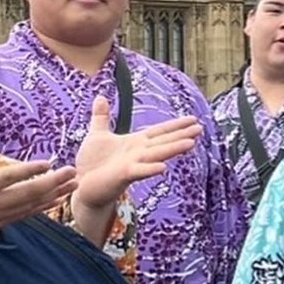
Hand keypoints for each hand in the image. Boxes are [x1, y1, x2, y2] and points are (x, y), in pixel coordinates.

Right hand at [0, 122, 77, 278]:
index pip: (8, 178)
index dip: (28, 171)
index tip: (48, 163)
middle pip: (27, 193)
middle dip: (53, 183)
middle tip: (72, 172)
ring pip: (30, 206)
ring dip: (53, 195)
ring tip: (73, 185)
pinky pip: (24, 216)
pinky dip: (41, 208)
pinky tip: (55, 201)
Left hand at [71, 99, 201, 242]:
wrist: (83, 186)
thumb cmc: (92, 164)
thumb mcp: (97, 134)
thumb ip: (101, 117)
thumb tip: (101, 97)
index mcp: (135, 143)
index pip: (159, 132)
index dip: (175, 125)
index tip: (193, 119)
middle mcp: (138, 153)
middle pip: (163, 142)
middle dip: (181, 135)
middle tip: (200, 129)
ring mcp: (133, 164)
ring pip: (156, 154)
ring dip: (173, 149)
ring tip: (191, 143)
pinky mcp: (123, 175)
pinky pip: (139, 171)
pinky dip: (150, 169)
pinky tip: (163, 167)